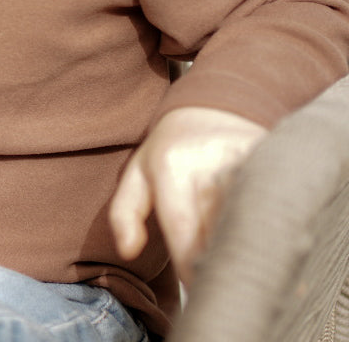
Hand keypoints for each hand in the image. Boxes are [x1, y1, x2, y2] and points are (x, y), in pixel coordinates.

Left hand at [108, 106, 266, 284]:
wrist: (208, 109)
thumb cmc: (169, 151)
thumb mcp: (137, 174)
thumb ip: (123, 213)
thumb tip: (129, 249)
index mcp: (172, 167)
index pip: (186, 232)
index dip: (193, 269)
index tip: (199, 289)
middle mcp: (209, 161)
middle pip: (221, 231)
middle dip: (221, 263)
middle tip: (221, 281)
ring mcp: (243, 157)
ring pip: (251, 219)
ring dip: (248, 248)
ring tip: (244, 267)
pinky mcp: (270, 157)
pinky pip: (274, 202)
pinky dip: (271, 228)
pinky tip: (267, 244)